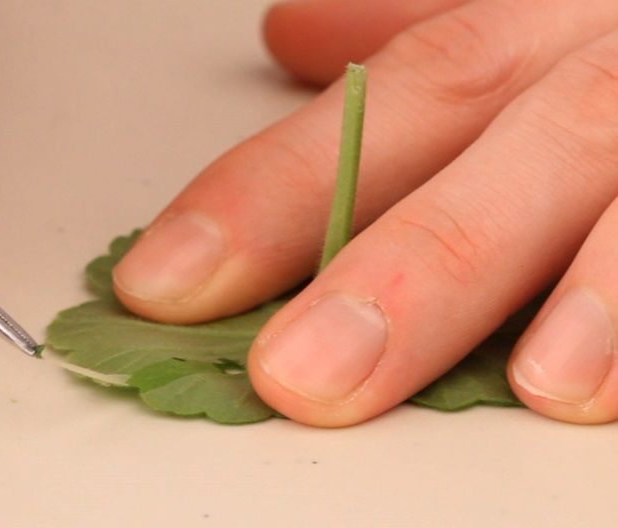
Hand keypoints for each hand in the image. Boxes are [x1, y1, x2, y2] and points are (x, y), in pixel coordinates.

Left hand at [113, 0, 617, 425]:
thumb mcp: (536, 13)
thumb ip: (423, 30)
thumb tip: (296, 33)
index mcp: (536, 28)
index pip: (387, 102)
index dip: (271, 192)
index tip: (167, 279)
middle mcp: (607, 57)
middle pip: (498, 140)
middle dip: (405, 261)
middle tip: (300, 375)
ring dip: (584, 289)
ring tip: (537, 387)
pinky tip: (615, 384)